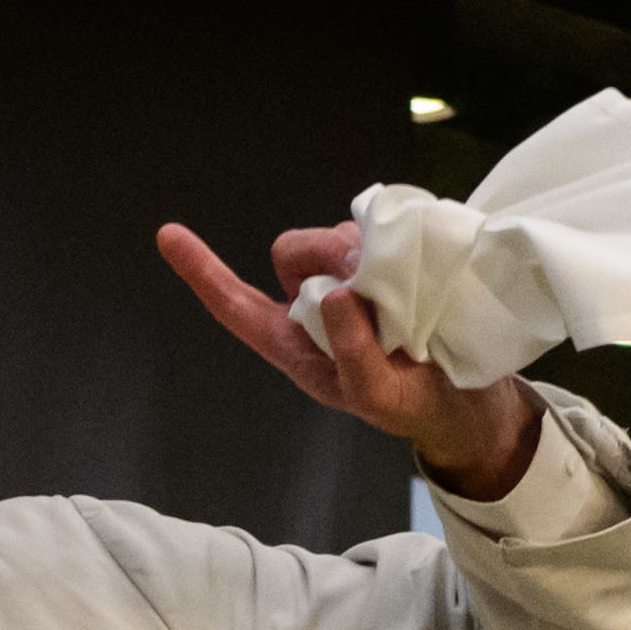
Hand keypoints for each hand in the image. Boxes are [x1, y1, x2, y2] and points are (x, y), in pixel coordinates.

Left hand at [152, 221, 545, 497]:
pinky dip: (399, 241)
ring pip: (341, 234)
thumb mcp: (375, 394)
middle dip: (330, 260)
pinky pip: (383, 227)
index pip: (238, 305)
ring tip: (411, 300)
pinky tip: (421, 271)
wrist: (463, 393)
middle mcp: (314, 300)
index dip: (203, 271)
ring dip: (372, 255)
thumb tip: (336, 293)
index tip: (168, 235)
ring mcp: (351, 274)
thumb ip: (352, 352)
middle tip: (379, 297)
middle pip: (295, 251)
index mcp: (293, 340)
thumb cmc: (406, 402)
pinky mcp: (388, 254)